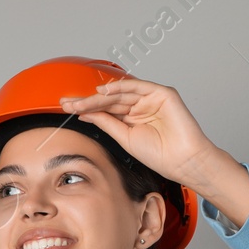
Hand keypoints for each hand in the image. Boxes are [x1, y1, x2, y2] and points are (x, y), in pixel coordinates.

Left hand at [58, 78, 219, 188]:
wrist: (182, 161)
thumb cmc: (159, 154)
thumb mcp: (123, 138)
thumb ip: (106, 123)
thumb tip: (85, 113)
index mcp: (131, 117)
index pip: (105, 109)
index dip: (86, 107)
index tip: (67, 108)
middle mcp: (140, 105)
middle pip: (109, 99)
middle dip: (87, 101)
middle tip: (67, 103)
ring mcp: (151, 98)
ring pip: (120, 93)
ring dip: (98, 96)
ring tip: (79, 101)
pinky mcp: (163, 94)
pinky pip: (138, 86)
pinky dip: (121, 87)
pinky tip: (103, 92)